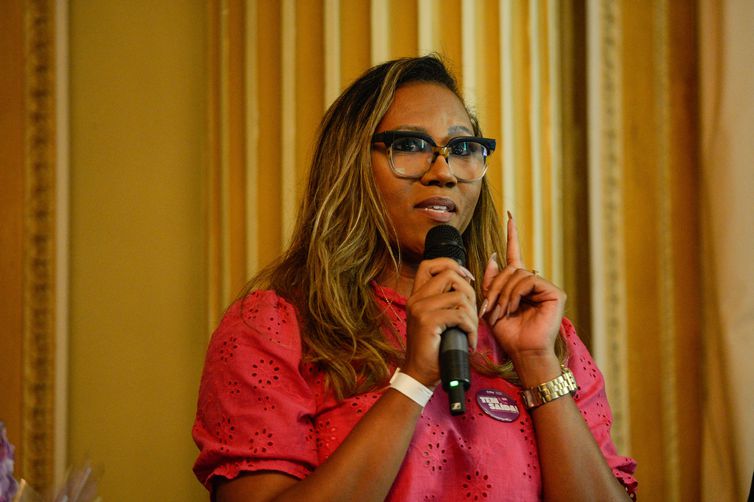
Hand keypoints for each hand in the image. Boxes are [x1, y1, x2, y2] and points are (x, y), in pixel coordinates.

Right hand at [402, 258, 477, 386]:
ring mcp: (420, 309)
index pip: (430, 264)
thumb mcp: (437, 318)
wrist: (420, 373)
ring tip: (471, 331)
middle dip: (470, 293)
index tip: (466, 280)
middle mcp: (416, 298)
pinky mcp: (427, 321)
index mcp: (417, 295)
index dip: (452, 266)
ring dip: (473, 315)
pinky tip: (469, 340)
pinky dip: (471, 328)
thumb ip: (446, 300)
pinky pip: (460, 315)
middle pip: (450, 275)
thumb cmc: (434, 348)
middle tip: (472, 314)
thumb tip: (466, 281)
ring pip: (459, 297)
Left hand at [481, 212, 565, 366]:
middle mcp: (534, 283)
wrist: (522, 352)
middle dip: (496, 286)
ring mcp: (546, 287)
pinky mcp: (555, 293)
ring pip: (518, 274)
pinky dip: (517, 293)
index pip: (515, 254)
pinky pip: (529, 281)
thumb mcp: (492, 304)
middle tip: (490, 307)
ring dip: (504, 292)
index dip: (512, 235)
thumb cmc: (507, 333)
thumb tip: (493, 255)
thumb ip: (491, 281)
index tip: (509, 216)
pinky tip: (515, 307)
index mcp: (519, 284)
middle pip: (510, 268)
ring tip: (502, 311)